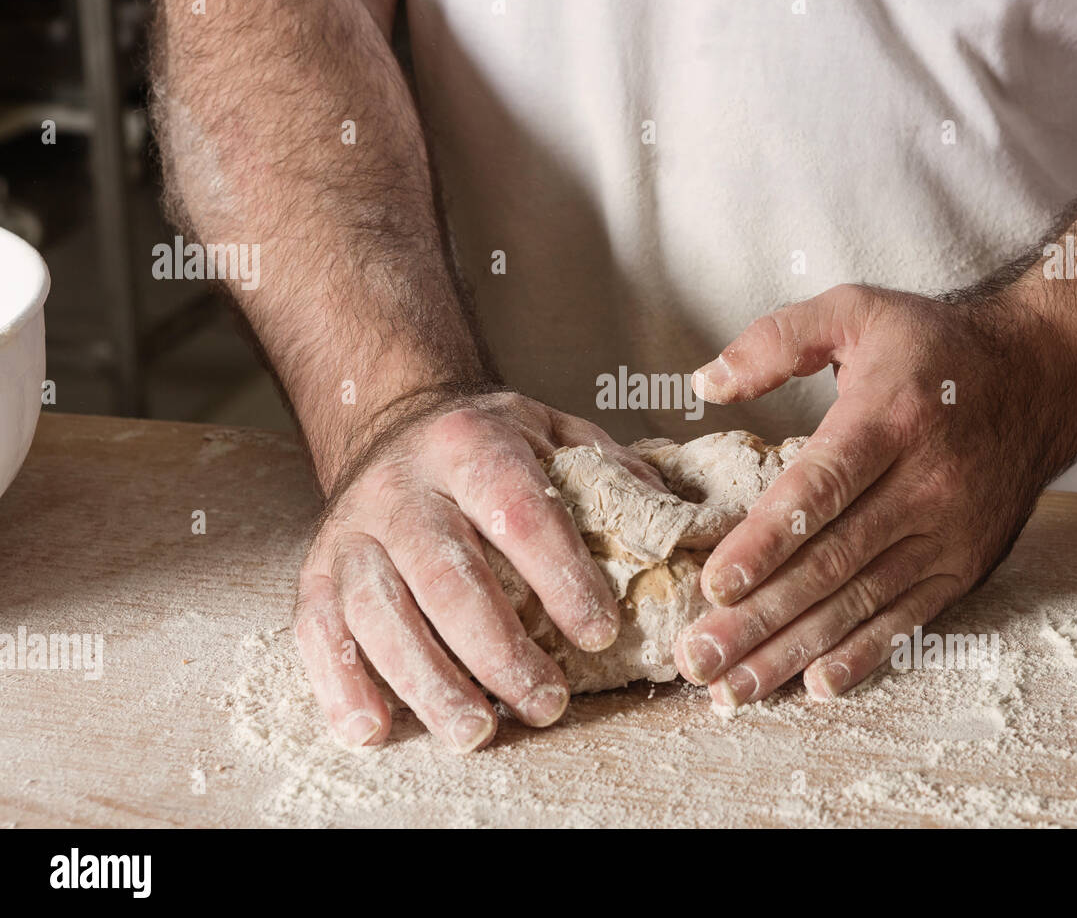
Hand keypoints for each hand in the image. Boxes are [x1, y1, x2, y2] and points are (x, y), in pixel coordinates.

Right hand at [293, 386, 666, 751]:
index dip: (559, 575)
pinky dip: (339, 683)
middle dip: (499, 648)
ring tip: (477, 731)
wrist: (395, 422)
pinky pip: (317, 628)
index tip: (599, 632)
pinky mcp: (318, 566)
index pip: (521, 511)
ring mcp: (355, 527)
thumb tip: (681, 528)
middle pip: (447, 572)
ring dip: (427, 679)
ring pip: (380, 608)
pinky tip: (372, 730)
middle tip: (548, 702)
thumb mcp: (554, 431)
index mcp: (474, 444)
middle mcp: (406, 484)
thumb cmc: (490, 445)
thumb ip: (612, 471)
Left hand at [675, 283, 1076, 705]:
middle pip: (832, 563)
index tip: (717, 586)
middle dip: (759, 618)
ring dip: (793, 651)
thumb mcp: (857, 310)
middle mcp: (925, 484)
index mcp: (889, 419)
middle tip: (696, 660)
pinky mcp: (964, 564)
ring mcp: (949, 532)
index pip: (821, 490)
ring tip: (732, 690)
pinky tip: (815, 685)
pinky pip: (908, 618)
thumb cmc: (934, 345)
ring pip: (861, 603)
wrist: (1043, 375)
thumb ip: (777, 339)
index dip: (767, 542)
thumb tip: (704, 383)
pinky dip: (862, 655)